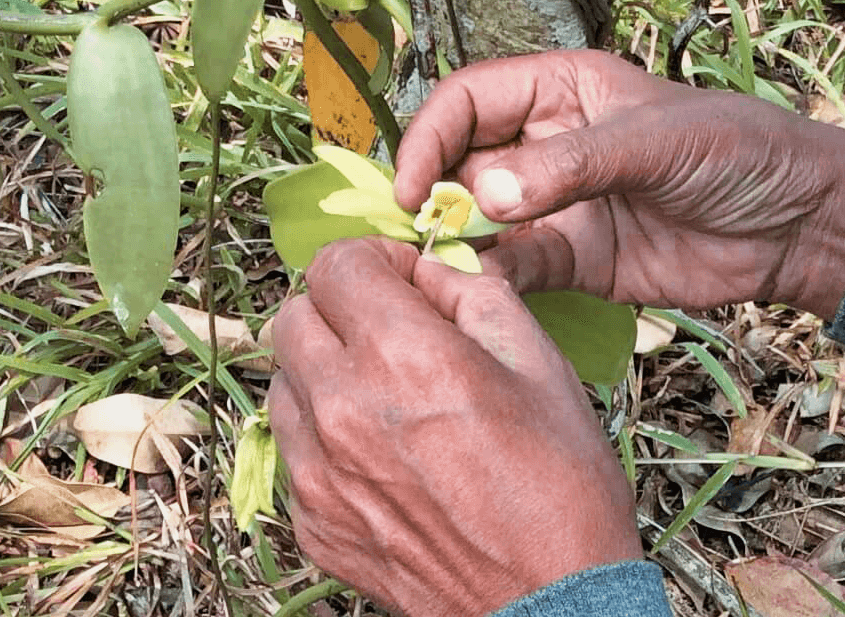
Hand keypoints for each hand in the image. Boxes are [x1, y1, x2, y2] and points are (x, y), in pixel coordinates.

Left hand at [267, 237, 640, 615]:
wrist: (548, 605)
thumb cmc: (560, 490)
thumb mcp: (541, 365)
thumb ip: (476, 296)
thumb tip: (428, 272)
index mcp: (403, 357)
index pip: (335, 265)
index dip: (374, 262)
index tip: (403, 284)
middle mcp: (343, 409)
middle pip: (292, 317)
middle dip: (339, 311)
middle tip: (388, 334)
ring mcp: (318, 473)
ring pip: (283, 384)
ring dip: (323, 374)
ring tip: (384, 399)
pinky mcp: (312, 523)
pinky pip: (294, 452)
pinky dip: (325, 440)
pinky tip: (382, 458)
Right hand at [394, 50, 844, 318]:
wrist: (800, 226)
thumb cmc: (741, 152)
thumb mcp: (654, 143)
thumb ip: (571, 167)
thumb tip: (488, 192)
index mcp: (561, 91)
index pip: (467, 101)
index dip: (429, 137)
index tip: (413, 187)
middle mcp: (547, 147)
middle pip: (459, 165)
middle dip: (431, 198)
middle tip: (415, 237)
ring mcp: (558, 207)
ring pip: (479, 224)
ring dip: (455, 247)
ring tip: (440, 272)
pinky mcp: (576, 263)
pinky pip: (517, 273)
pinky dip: (494, 286)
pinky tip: (484, 296)